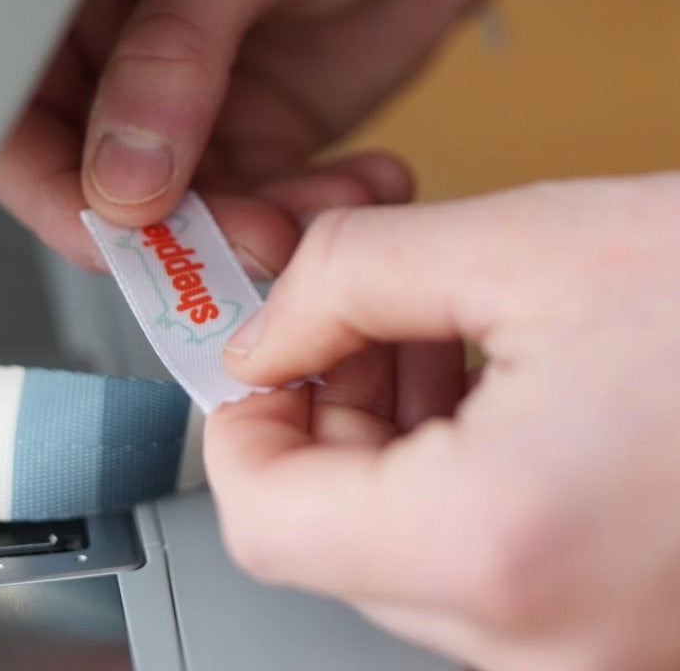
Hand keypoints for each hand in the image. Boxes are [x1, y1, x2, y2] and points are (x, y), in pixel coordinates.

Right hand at [0, 0, 519, 270]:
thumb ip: (176, 47)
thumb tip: (123, 172)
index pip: (15, 101)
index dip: (45, 178)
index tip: (113, 222)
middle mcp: (118, 48)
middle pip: (89, 178)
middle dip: (159, 228)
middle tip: (232, 233)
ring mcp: (189, 100)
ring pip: (178, 212)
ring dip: (241, 233)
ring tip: (305, 214)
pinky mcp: (259, 134)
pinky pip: (256, 209)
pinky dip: (300, 219)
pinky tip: (353, 183)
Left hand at [206, 174, 679, 670]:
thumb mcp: (521, 245)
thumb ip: (348, 276)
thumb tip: (262, 327)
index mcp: (498, 548)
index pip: (264, 523)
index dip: (241, 421)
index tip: (258, 347)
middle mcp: (546, 643)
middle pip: (332, 532)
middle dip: (320, 407)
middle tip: (346, 311)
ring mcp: (598, 656)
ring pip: (405, 545)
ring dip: (385, 433)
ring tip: (431, 329)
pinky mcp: (633, 633)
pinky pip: (486, 559)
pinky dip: (455, 467)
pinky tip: (492, 376)